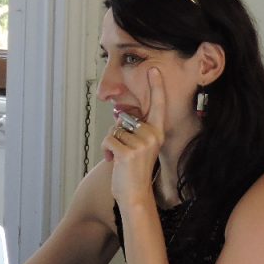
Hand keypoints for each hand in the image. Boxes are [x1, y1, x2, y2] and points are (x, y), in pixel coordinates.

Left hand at [102, 67, 165, 205]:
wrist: (135, 194)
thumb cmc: (134, 170)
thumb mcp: (139, 146)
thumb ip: (133, 128)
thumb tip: (117, 112)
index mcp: (157, 132)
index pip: (158, 105)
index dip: (155, 86)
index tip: (153, 69)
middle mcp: (153, 135)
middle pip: (124, 118)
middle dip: (117, 132)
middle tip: (123, 150)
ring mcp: (142, 144)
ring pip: (114, 129)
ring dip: (111, 143)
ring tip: (119, 158)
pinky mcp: (128, 152)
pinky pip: (108, 140)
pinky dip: (105, 150)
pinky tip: (113, 161)